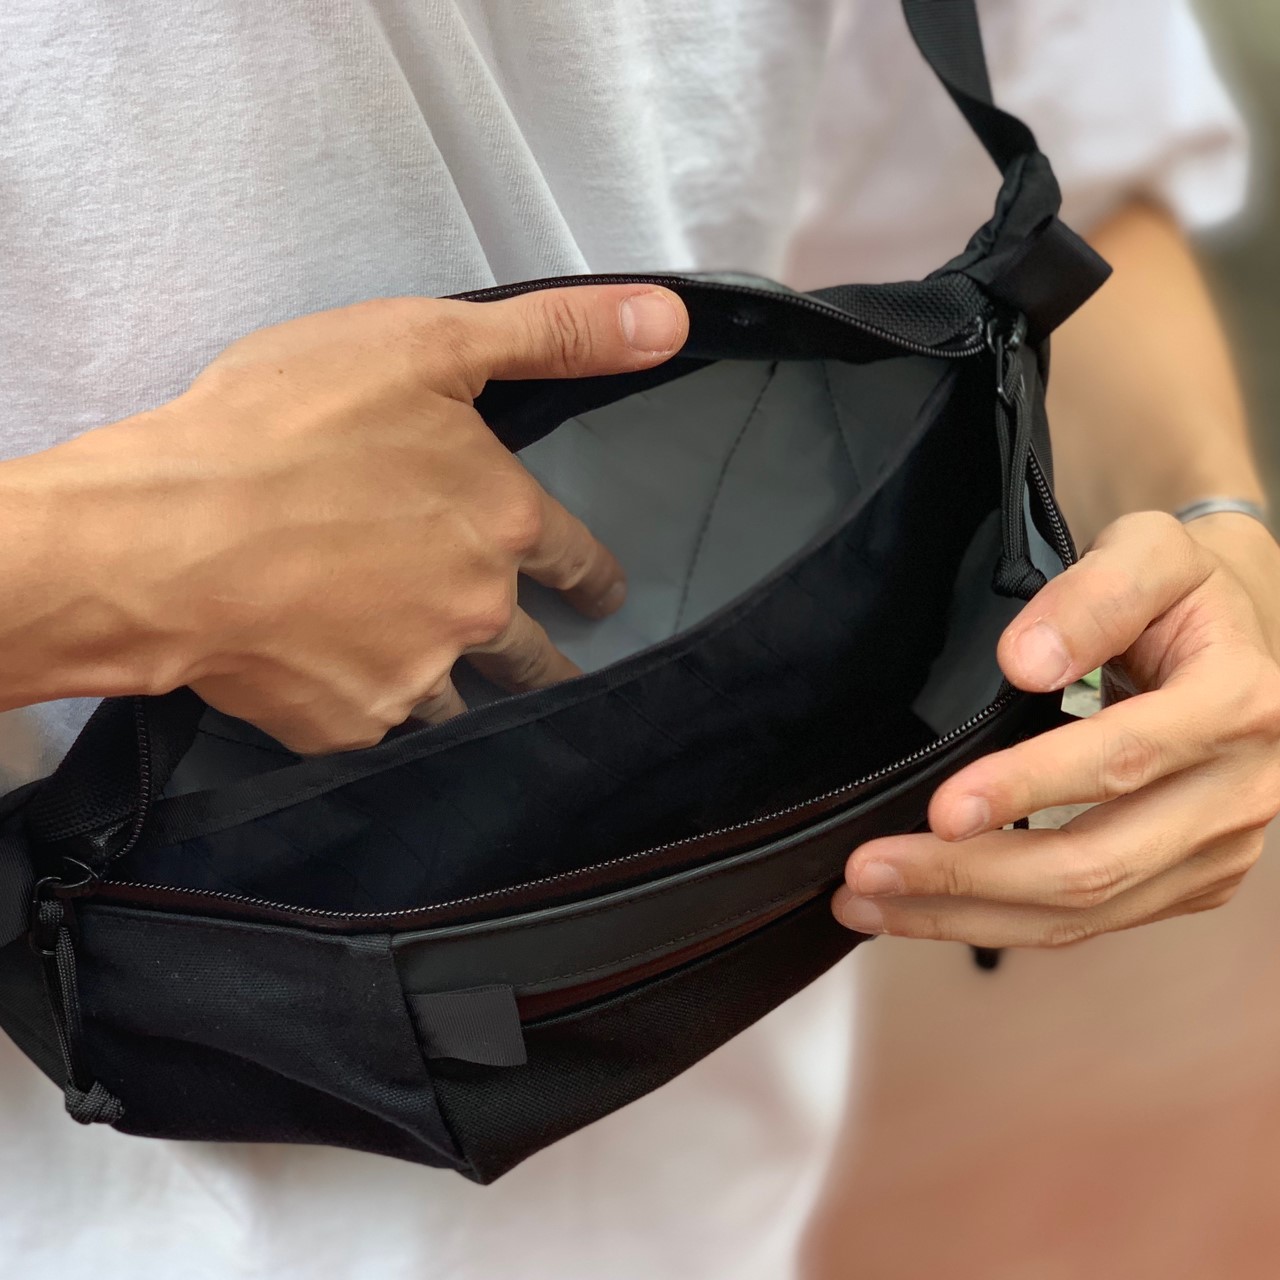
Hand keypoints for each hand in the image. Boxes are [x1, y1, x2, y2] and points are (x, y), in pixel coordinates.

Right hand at [42, 285, 687, 752]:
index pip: (580, 563)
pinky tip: (349, 694)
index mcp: (504, 524)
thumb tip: (670, 321)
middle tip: (550, 668)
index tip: (601, 597)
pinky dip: (372, 711)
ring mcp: (414, 676)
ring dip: (467, 699)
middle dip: (548, 662)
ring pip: (463, 704)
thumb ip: (555, 334)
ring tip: (458, 699)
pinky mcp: (348, 723)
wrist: (162, 536)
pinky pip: (378, 727)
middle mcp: (477, 611)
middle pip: (534, 656)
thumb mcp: (426, 343)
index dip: (594, 578)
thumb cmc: (285, 425)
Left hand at [835, 510, 1279, 947]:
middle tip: (867, 871)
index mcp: (1237, 704)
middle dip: (969, 876)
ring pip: (1085, 913)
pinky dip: (997, 923)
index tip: (941, 809)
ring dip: (965, 916)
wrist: (1236, 638)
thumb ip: (1096, 594)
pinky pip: (1089, 924)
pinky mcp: (1189, 885)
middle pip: (1094, 864)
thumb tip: (1025, 661)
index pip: (1120, 761)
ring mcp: (1218, 851)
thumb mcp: (1151, 553)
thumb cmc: (1183, 594)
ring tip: (867, 902)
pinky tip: (922, 910)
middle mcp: (1241, 792)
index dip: (1026, 789)